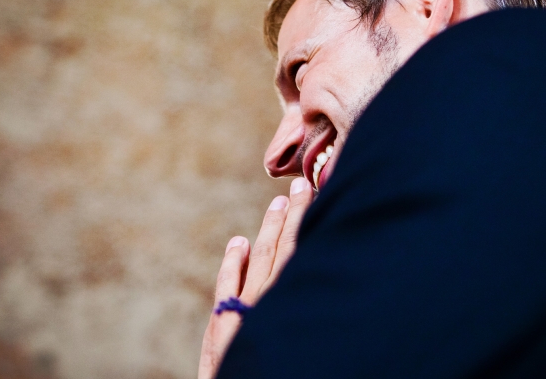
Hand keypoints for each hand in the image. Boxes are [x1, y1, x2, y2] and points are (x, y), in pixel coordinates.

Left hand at [198, 177, 313, 378]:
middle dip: (293, 216)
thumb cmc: (280, 366)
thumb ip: (307, 308)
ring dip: (269, 229)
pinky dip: (233, 262)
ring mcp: (246, 311)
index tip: (314, 198)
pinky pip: (228, 285)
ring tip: (278, 203)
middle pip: (284, 249)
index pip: (302, 253)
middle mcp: (271, 302)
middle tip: (301, 185)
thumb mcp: (302, 338)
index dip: (307, 224)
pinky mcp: (223, 326)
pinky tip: (238, 243)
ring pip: (260, 259)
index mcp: (292, 302)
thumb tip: (322, 281)